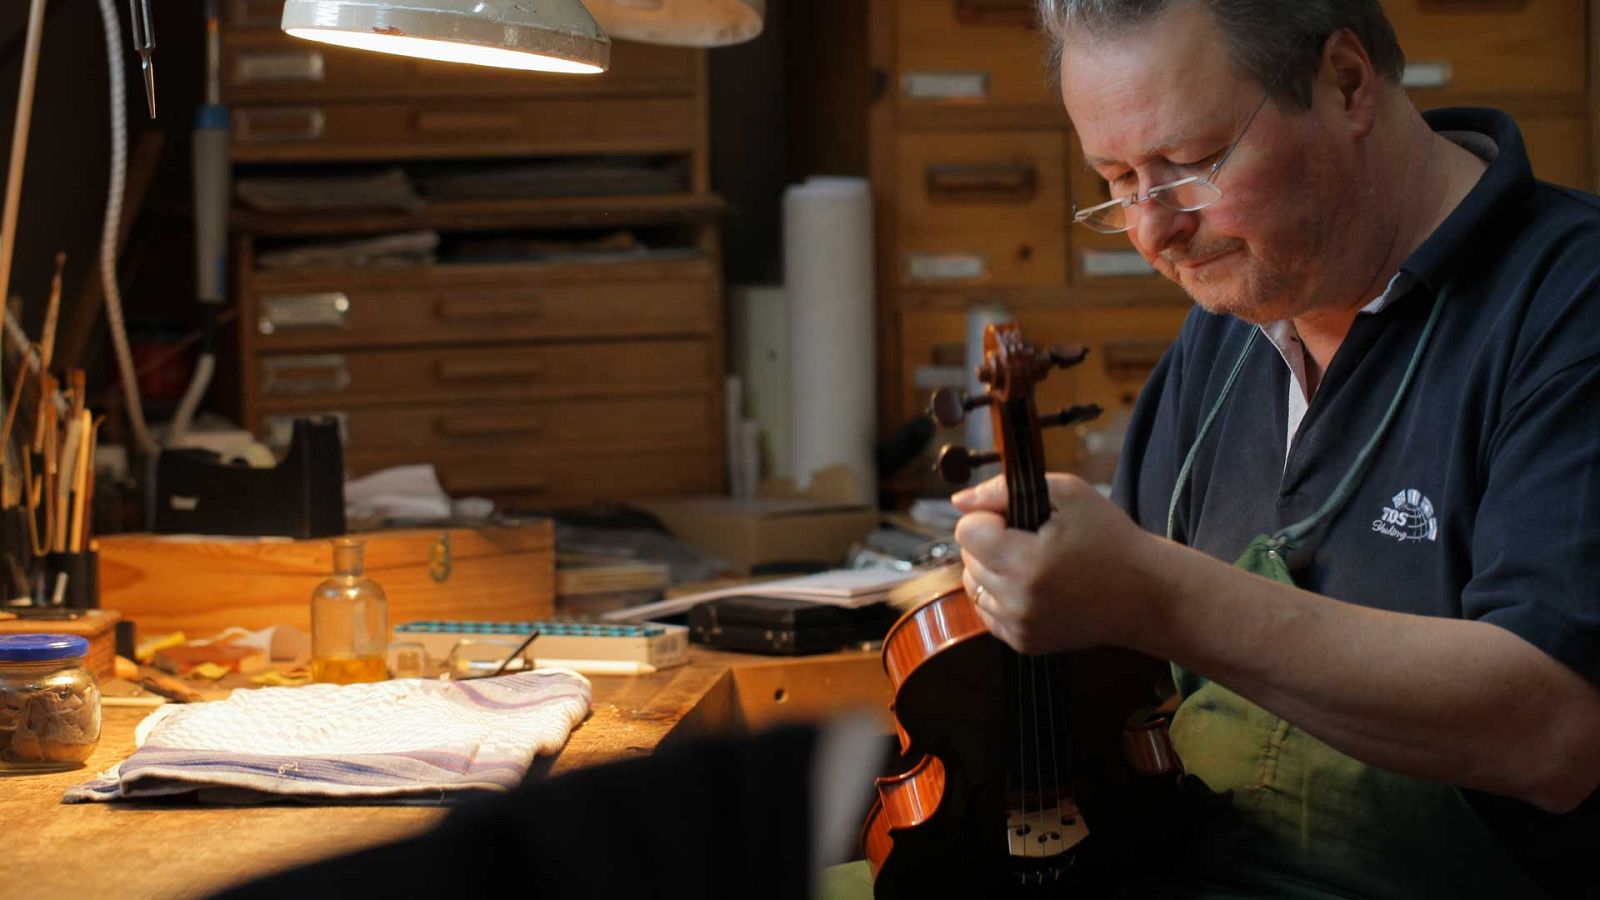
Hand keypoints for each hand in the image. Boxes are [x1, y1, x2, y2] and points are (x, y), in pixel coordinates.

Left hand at [953, 473, 1160, 654]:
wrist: (1145, 595)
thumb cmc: (1109, 538)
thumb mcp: (1068, 493)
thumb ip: (1005, 490)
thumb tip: (959, 501)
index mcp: (1026, 562)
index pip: (967, 532)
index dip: (989, 516)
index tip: (1018, 518)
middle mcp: (1017, 601)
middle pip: (968, 558)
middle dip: (992, 542)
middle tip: (1033, 539)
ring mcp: (1019, 627)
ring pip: (974, 586)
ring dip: (993, 570)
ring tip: (1033, 562)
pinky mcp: (1024, 644)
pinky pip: (988, 612)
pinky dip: (1002, 596)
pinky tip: (1034, 586)